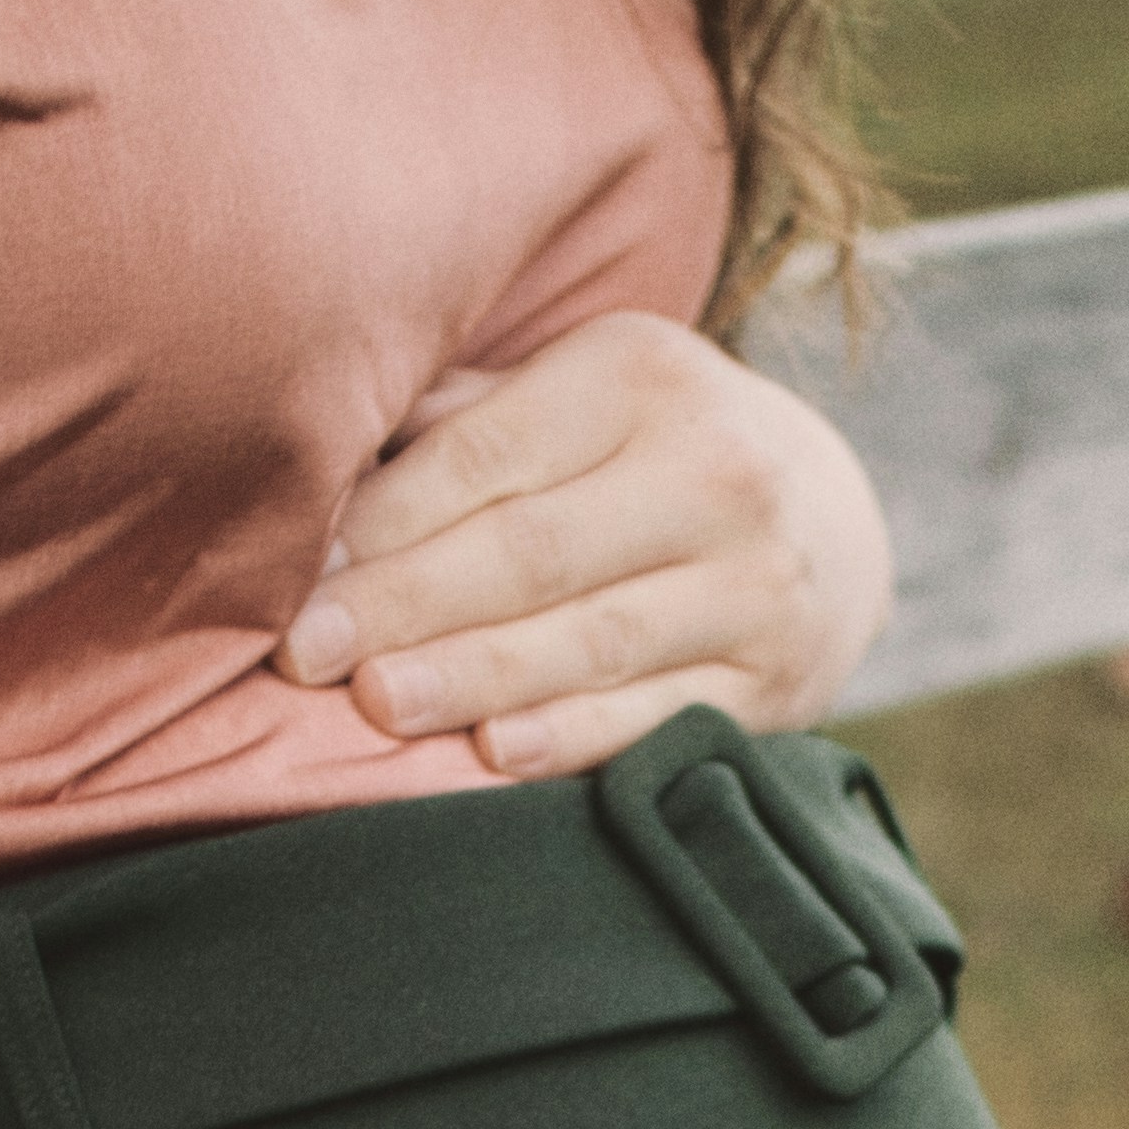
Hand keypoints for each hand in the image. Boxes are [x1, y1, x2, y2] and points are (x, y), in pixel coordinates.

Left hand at [275, 309, 893, 777]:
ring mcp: (755, 581)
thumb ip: (462, 425)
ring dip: (472, 676)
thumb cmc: (648, 452)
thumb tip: (309, 470)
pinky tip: (494, 753)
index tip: (293, 580)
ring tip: (375, 704)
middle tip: (303, 655)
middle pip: (531, 550)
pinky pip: (656, 714)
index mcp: (642, 375)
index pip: (486, 456)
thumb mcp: (578, 396)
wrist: (835, 520)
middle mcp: (715, 469)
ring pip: (591, 638)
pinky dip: (573, 736)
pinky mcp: (775, 680)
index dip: (381, 524)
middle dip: (406, 606)